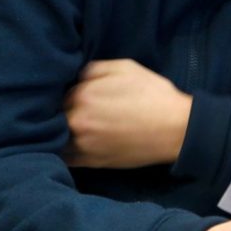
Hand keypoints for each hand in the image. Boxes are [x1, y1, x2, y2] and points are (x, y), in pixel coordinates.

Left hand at [63, 59, 192, 167]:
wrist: (176, 130)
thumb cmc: (153, 95)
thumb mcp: (126, 68)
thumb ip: (94, 68)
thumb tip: (76, 77)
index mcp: (82, 95)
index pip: (60, 91)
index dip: (70, 90)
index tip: (80, 92)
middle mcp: (76, 121)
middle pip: (55, 114)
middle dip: (63, 110)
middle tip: (80, 108)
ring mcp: (81, 145)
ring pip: (55, 136)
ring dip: (59, 130)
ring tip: (77, 125)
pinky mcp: (89, 163)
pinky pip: (63, 157)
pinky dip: (64, 149)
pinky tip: (75, 142)